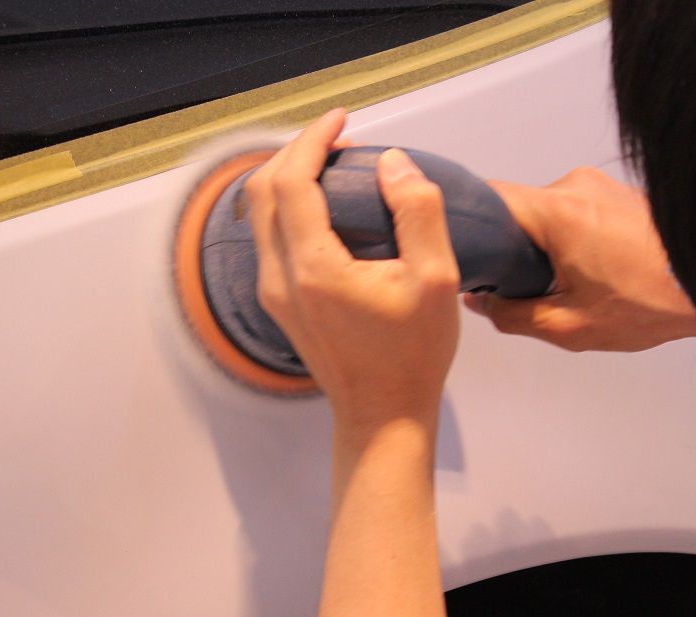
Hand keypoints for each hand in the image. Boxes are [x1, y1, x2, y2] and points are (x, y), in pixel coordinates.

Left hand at [246, 110, 460, 434]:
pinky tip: (326, 206)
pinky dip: (288, 207)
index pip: (292, 181)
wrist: (381, 416)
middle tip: (337, 138)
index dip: (313, 139)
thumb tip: (392, 163)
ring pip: (259, 214)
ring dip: (288, 178)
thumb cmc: (412, 355)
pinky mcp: (278, 303)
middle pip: (262, 190)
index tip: (342, 120)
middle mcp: (279, 277)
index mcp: (313, 268)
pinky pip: (268, 238)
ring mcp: (273, 293)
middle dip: (294, 152)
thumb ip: (418, 212)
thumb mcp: (436, 280)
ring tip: (332, 164)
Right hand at [465, 166, 695, 350]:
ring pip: (546, 211)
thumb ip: (512, 314)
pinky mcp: (620, 192)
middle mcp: (577, 185)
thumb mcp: (569, 327)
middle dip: (508, 245)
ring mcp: (601, 185)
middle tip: (514, 285)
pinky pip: (575, 210)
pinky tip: (587, 270)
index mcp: (558, 211)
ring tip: (561, 282)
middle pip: (516, 207)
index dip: (466, 225)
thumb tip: (480, 302)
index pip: (487, 198)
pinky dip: (569, 237)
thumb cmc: (650, 303)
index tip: (462, 254)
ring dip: (542, 243)